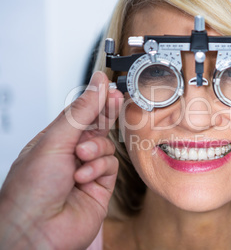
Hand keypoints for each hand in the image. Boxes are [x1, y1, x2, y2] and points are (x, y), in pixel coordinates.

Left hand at [0, 72, 122, 248]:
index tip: (108, 86)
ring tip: (81, 157)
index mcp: (53, 140)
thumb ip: (81, 113)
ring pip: (107, 145)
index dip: (95, 100)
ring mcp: (87, 169)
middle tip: (115, 99)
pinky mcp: (101, 185)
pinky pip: (110, 165)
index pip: (80, 114)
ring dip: (96, 149)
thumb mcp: (55, 141)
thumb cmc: (31, 190)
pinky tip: (84, 177)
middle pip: (97, 126)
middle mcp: (71, 154)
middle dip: (105, 114)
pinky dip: (99, 168)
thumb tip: (96, 85)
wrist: (38, 231)